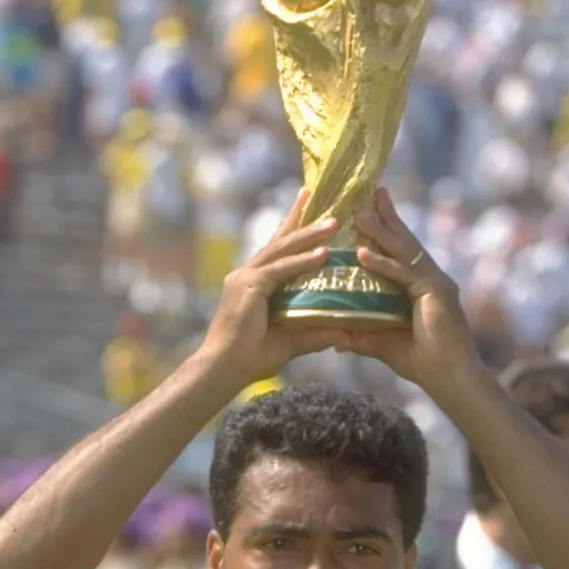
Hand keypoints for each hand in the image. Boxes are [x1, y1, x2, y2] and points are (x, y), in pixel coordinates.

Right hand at [200, 189, 340, 382]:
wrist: (224, 368)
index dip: (294, 231)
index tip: (309, 209)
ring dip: (309, 235)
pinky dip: (301, 261)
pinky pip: (280, 270)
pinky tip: (322, 254)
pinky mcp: (248, 287)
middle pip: (279, 240)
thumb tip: (344, 334)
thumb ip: (315, 334)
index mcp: (254, 284)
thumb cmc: (251, 358)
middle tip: (322, 200)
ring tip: (333, 224)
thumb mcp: (291, 342)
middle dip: (301, 219)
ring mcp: (246, 278)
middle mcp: (247, 274)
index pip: (278, 251)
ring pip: (282, 250)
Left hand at [343, 190, 480, 398]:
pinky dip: (383, 264)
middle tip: (370, 192)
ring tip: (357, 215)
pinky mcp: (436, 293)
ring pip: (404, 252)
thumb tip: (336, 337)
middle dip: (386, 217)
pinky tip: (362, 254)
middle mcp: (432, 279)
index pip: (402, 253)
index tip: (369, 210)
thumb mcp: (383, 345)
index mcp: (423, 287)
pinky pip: (404, 274)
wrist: (450, 379)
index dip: (387, 231)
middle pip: (405, 242)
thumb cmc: (423, 363)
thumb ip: (362, 336)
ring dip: (379, 232)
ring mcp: (436, 283)